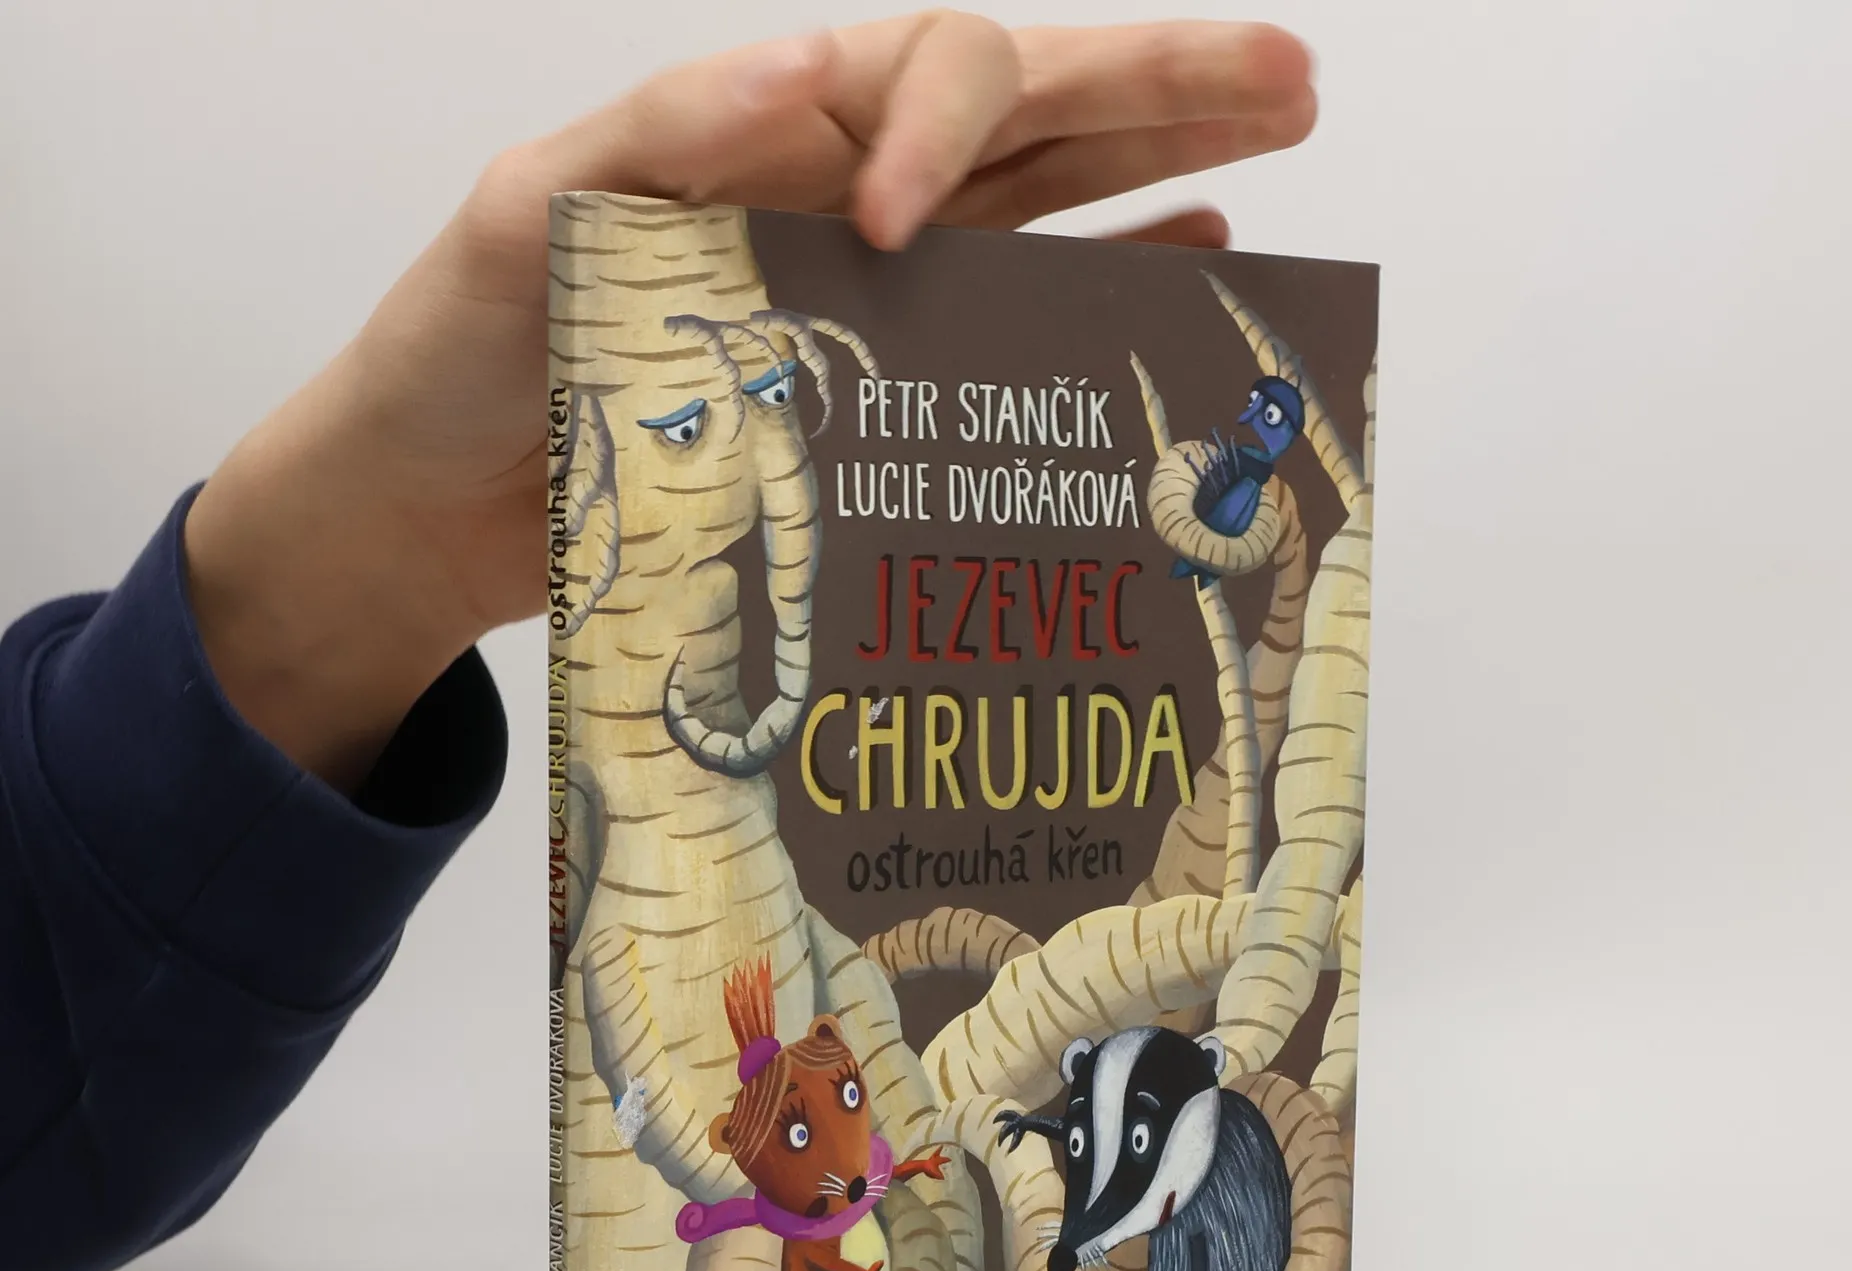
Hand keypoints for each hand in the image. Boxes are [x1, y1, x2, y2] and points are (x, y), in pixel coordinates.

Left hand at [184, 14, 1315, 787]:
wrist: (445, 506)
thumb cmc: (464, 355)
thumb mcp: (523, 216)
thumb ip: (657, 138)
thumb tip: (809, 66)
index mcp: (771, 133)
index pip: (924, 78)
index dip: (948, 127)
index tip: (898, 223)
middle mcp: (848, 196)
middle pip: (1035, 115)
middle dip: (1160, 88)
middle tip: (1290, 74)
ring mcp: (880, 291)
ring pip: (1055, 203)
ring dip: (1169, 169)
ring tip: (1280, 135)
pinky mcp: (885, 388)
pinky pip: (1018, 313)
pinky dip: (1102, 282)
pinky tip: (1186, 258)